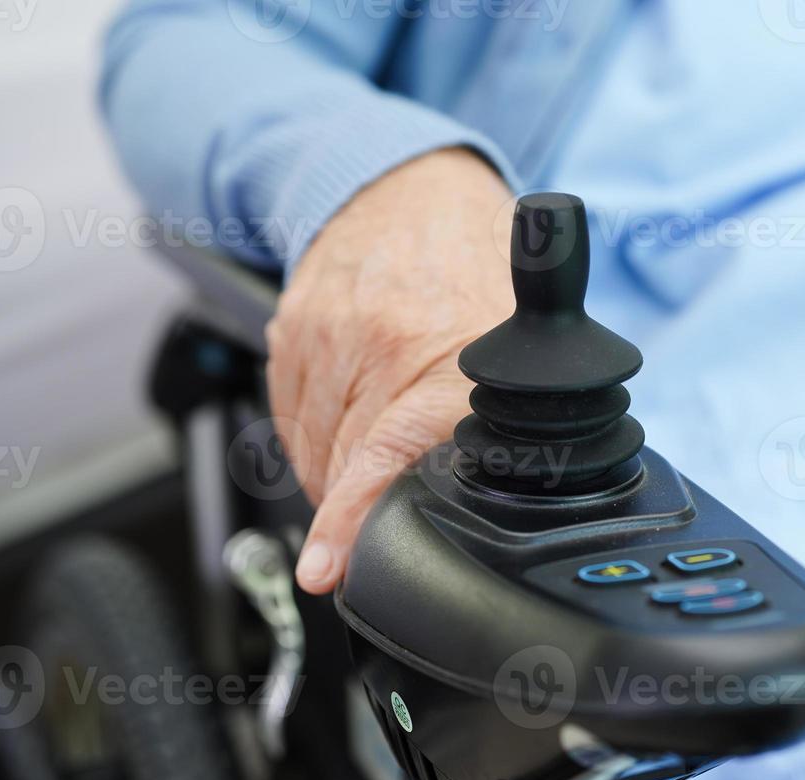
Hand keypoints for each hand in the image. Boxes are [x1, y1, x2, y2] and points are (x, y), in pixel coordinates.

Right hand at [266, 148, 513, 593]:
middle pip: (344, 465)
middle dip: (355, 510)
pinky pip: (287, 413)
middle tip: (380, 525)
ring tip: (367, 466)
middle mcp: (379, 344)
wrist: (404, 185)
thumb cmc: (470, 265)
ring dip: (333, 477)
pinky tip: (342, 427)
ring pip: (312, 445)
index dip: (352, 522)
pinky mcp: (290, 330)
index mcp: (448, 357)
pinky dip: (311, 438)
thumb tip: (513, 496)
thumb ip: (509, 415)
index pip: (383, 458)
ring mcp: (327, 336)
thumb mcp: (516, 342)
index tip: (329, 569)